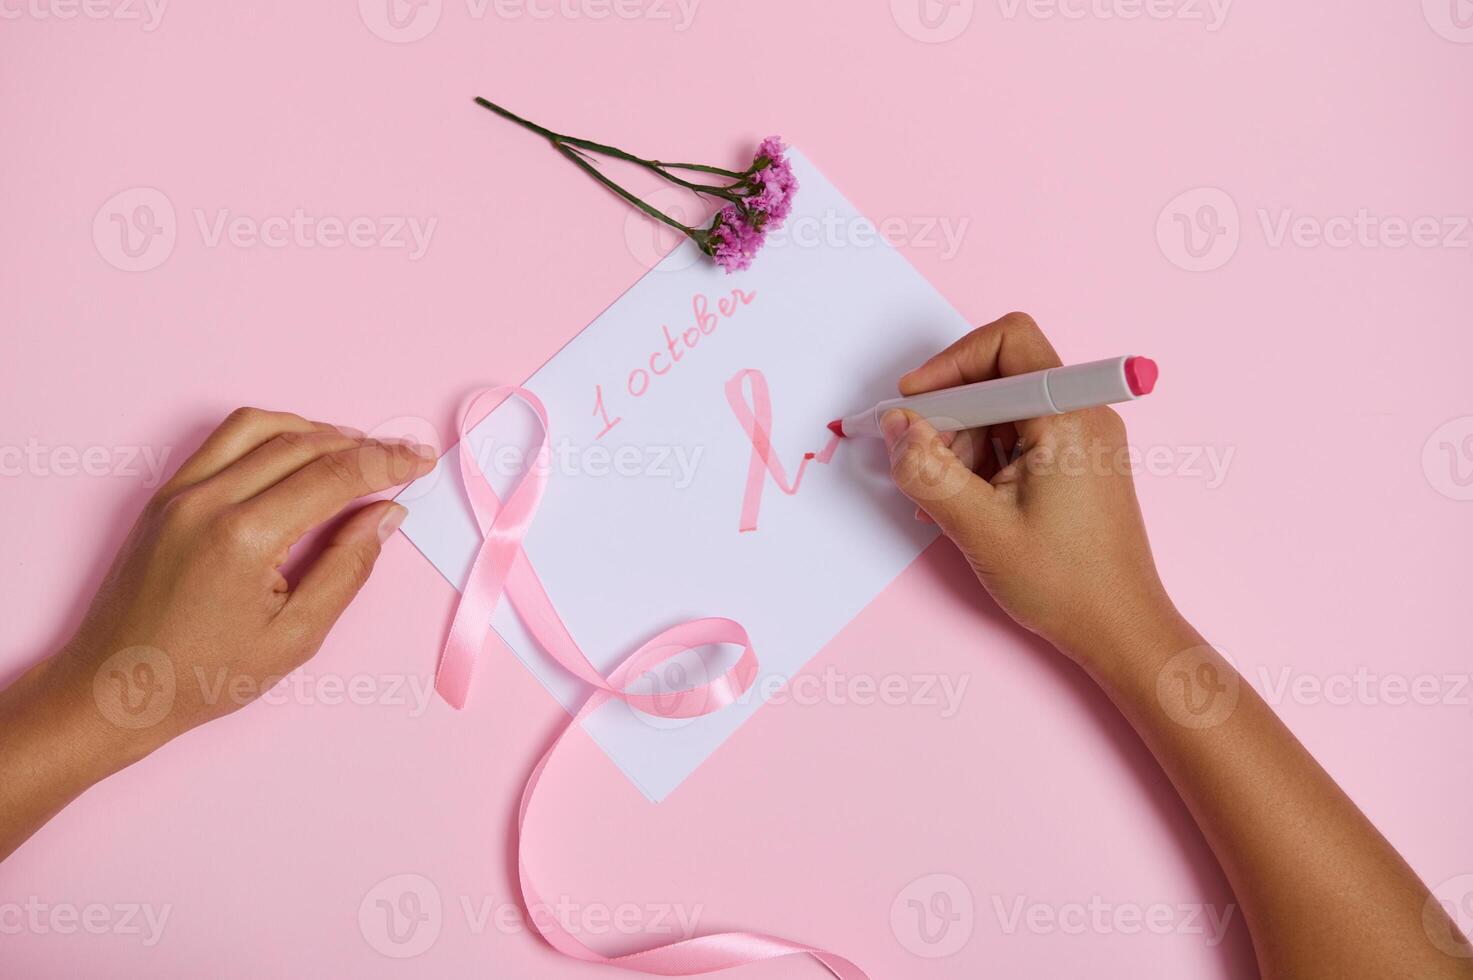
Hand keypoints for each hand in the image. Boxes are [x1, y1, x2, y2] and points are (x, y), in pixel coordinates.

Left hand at [44, 407, 436, 762]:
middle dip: (362, 445)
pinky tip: (298, 456)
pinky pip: (225, 441)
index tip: (421, 459)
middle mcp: (208, 500)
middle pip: (303, 443)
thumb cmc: (204, 676)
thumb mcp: (295, 638)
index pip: (333, 475)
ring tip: (353, 453)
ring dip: (316, 430)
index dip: (387, 462)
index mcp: (244, 538)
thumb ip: (348, 568)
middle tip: (402, 456)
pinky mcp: (164, 495)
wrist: (112, 690)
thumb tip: (386, 514)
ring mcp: (179, 492)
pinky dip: (272, 435)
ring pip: (261, 426)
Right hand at [883, 313, 1182, 664]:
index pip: (1006, 342)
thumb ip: (928, 471)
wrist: (1120, 629)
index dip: (950, 364)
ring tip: (945, 499)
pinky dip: (984, 460)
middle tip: (922, 464)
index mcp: (1067, 417)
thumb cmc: (1065, 584)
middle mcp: (1083, 415)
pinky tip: (965, 502)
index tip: (914, 404)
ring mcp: (1083, 439)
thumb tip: (895, 426)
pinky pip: (1019, 438)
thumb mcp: (978, 528)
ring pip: (1003, 410)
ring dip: (962, 444)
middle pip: (999, 376)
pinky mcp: (1078, 462)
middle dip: (950, 415)